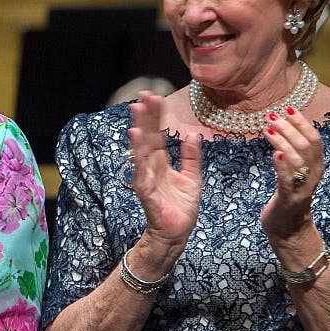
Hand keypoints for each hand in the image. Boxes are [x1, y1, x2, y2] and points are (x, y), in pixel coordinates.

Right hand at [127, 91, 201, 249]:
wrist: (177, 234)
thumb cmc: (181, 208)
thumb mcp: (191, 178)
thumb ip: (190, 157)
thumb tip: (192, 135)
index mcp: (161, 163)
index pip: (157, 134)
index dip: (155, 115)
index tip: (154, 96)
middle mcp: (151, 168)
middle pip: (147, 138)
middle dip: (145, 118)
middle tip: (142, 96)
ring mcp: (147, 180)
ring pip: (141, 153)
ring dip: (138, 136)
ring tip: (137, 118)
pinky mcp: (147, 194)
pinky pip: (143, 176)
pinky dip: (140, 162)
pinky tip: (138, 148)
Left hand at [261, 106, 322, 239]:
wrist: (289, 230)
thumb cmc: (288, 196)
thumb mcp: (293, 171)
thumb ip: (293, 153)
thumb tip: (282, 127)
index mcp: (316, 166)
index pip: (314, 139)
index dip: (303, 122)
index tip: (288, 108)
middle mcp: (313, 175)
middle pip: (306, 145)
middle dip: (289, 128)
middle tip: (272, 116)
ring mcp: (302, 187)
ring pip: (298, 159)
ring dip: (283, 141)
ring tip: (268, 129)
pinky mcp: (290, 199)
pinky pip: (288, 181)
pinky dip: (283, 166)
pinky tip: (275, 153)